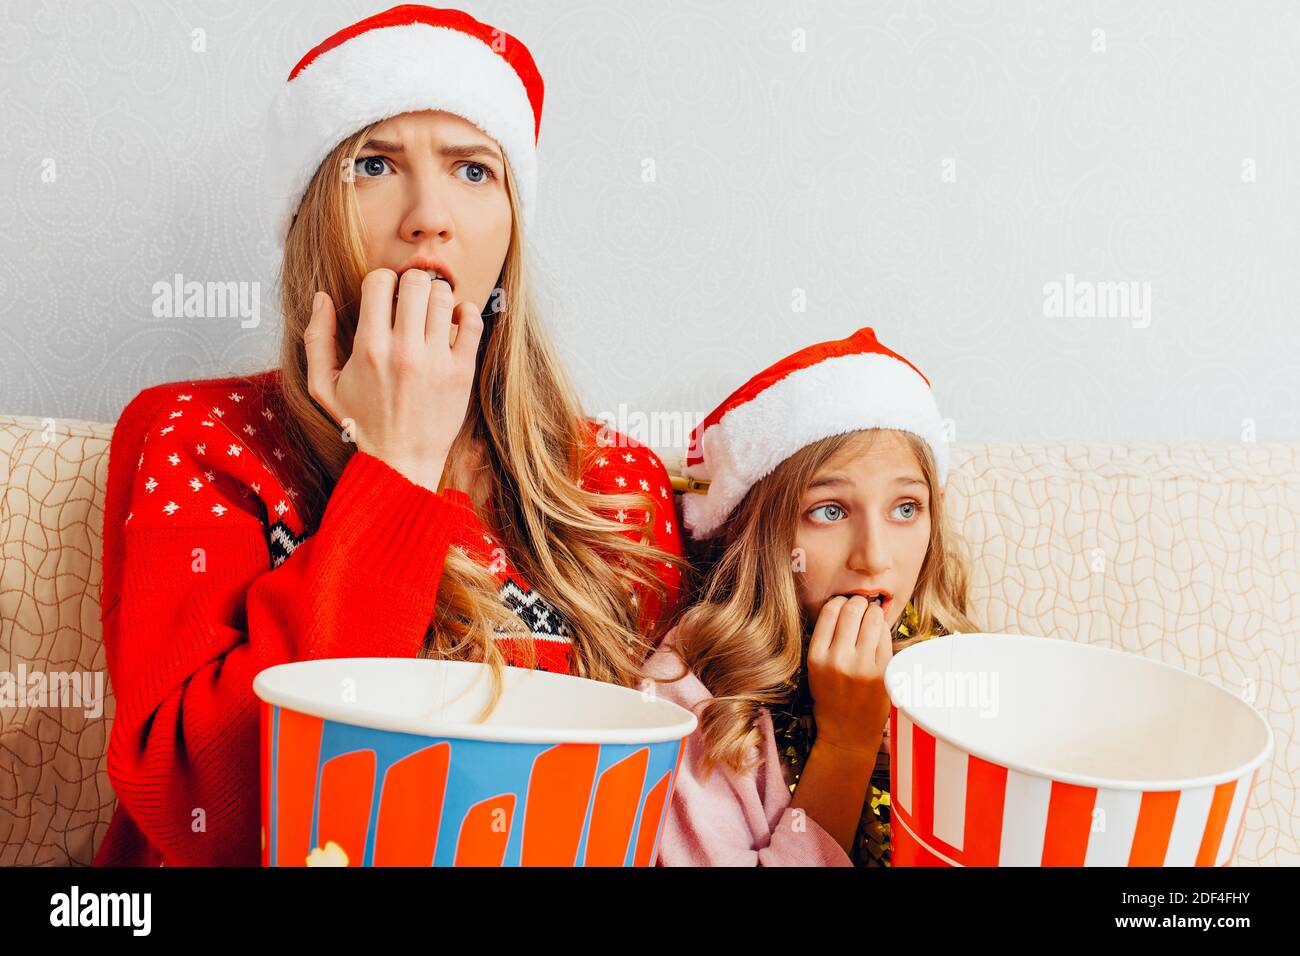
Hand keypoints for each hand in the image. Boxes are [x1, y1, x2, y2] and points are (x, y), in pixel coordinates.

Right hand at [303, 268, 483, 491]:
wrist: (401, 461)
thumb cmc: (363, 422)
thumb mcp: (323, 386)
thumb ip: (316, 338)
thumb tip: (322, 297)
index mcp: (368, 349)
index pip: (379, 281)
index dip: (381, 281)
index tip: (385, 296)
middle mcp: (404, 351)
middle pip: (416, 282)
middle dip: (411, 283)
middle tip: (410, 300)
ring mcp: (436, 361)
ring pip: (444, 297)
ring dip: (437, 297)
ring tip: (430, 312)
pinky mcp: (462, 372)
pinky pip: (472, 321)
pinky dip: (465, 311)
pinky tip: (453, 321)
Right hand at [806, 595, 893, 753]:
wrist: (847, 734)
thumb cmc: (830, 698)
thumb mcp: (816, 670)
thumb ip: (826, 640)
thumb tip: (846, 605)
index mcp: (816, 657)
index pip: (830, 612)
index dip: (839, 601)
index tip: (844, 603)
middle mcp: (838, 660)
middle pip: (852, 610)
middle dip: (858, 602)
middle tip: (861, 604)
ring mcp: (862, 667)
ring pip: (872, 619)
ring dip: (873, 611)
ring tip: (872, 614)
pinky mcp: (883, 673)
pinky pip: (885, 638)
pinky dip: (883, 629)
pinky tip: (879, 632)